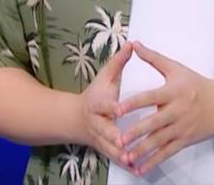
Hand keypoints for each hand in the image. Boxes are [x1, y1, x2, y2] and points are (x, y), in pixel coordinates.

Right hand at [75, 41, 134, 170]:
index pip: (105, 105)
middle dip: (113, 136)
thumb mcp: (105, 76)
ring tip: (133, 160)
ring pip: (110, 148)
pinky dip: (125, 165)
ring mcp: (100, 138)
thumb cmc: (95, 95)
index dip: (112, 107)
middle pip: (105, 130)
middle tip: (123, 141)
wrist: (76, 119)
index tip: (119, 110)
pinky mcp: (106, 149)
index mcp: (98, 103)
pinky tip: (137, 170)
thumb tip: (131, 43)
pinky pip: (115, 158)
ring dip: (120, 155)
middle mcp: (97, 123)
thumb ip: (119, 62)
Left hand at [117, 41, 213, 175]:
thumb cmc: (196, 84)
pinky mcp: (185, 140)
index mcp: (173, 91)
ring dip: (142, 150)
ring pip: (159, 141)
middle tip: (119, 138)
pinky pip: (168, 153)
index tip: (117, 109)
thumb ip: (153, 58)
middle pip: (154, 123)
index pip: (150, 97)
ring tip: (126, 157)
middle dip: (136, 131)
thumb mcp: (176, 68)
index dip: (133, 104)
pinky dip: (154, 161)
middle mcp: (177, 110)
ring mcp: (182, 127)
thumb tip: (134, 44)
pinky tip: (140, 168)